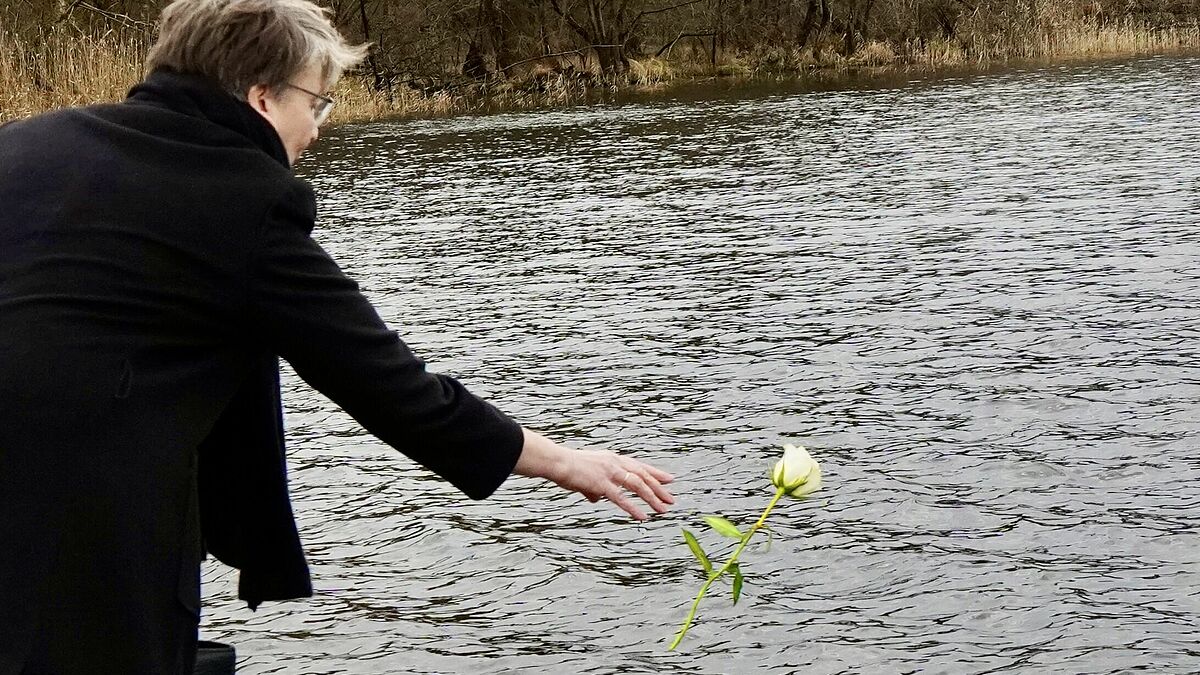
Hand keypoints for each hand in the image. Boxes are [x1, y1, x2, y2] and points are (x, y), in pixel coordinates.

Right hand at [514, 428, 674, 520]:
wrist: (557, 462)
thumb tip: (597, 498)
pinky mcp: (601, 484)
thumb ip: (594, 488)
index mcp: (612, 459)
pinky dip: (633, 508)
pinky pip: (621, 499)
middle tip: (672, 499)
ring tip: (663, 510)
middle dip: (659, 488)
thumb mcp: (586, 476)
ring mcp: (609, 473)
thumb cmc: (567, 468)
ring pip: (637, 486)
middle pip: (643, 476)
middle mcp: (615, 463)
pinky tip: (643, 517)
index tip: (669, 479)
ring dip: (652, 499)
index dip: (655, 473)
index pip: (639, 466)